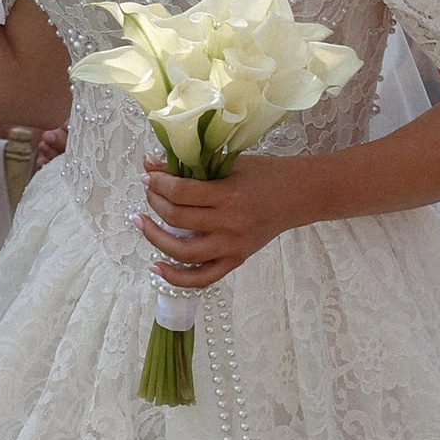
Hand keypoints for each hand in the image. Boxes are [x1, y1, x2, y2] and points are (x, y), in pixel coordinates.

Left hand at [134, 156, 300, 289]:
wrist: (299, 195)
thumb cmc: (265, 174)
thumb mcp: (232, 163)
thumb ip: (193, 164)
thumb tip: (150, 161)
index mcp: (229, 195)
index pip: (181, 192)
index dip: (157, 183)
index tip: (148, 175)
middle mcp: (230, 224)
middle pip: (177, 219)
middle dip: (154, 203)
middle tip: (148, 191)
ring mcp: (233, 246)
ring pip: (183, 253)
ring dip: (155, 239)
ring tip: (141, 223)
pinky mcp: (236, 260)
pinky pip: (202, 278)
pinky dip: (176, 277)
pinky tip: (156, 267)